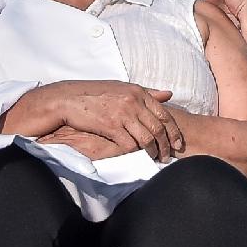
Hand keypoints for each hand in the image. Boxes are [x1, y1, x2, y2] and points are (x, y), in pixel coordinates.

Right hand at [38, 81, 184, 161]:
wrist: (68, 98)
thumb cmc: (96, 93)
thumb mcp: (123, 87)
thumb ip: (147, 92)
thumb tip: (169, 94)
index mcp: (138, 92)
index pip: (164, 114)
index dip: (174, 132)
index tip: (178, 144)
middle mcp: (133, 102)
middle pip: (158, 129)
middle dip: (166, 146)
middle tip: (167, 156)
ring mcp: (122, 114)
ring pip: (147, 139)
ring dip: (153, 152)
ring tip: (154, 159)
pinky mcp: (111, 126)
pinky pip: (129, 144)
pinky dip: (135, 152)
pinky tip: (136, 156)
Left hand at [204, 0, 246, 53]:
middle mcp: (244, 15)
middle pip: (244, 36)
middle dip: (241, 47)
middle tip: (238, 62)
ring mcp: (230, 13)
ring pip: (230, 33)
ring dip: (228, 41)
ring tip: (226, 55)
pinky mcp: (217, 10)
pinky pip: (218, 25)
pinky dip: (217, 32)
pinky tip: (214, 42)